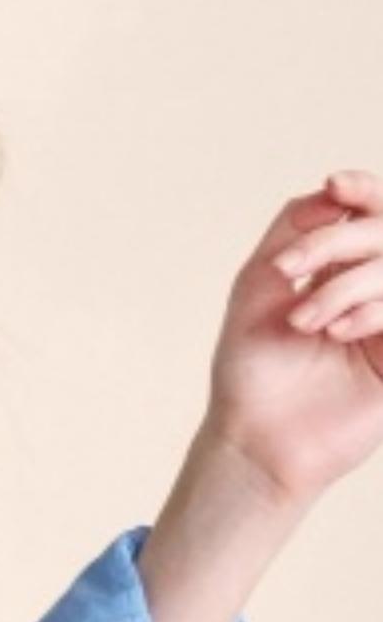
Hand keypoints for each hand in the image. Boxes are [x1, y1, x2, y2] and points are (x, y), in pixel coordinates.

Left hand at [207, 169, 382, 504]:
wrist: (255, 435)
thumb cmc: (251, 365)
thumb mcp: (260, 281)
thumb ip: (294, 226)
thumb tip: (333, 190)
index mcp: (340, 269)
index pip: (371, 213)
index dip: (363, 191)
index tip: (334, 185)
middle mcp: (371, 291)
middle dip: (338, 241)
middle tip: (290, 271)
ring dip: (345, 286)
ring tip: (305, 321)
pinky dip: (373, 310)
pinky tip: (338, 332)